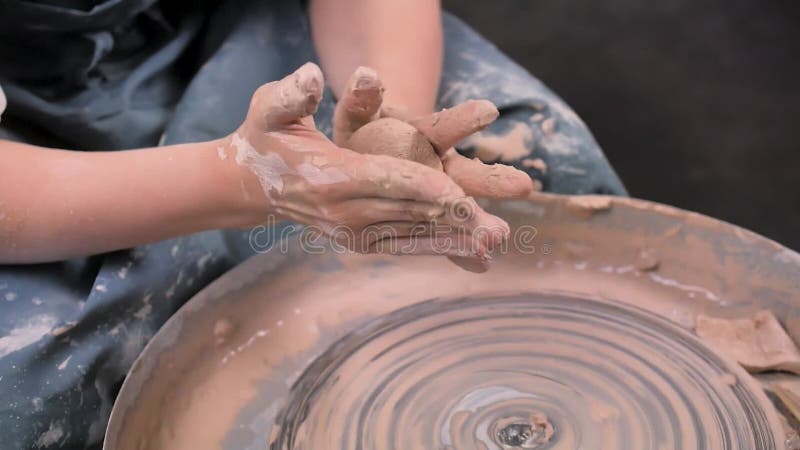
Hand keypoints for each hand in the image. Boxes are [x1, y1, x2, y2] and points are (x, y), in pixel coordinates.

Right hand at [225, 63, 509, 270]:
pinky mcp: (359, 241)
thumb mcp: (269, 108)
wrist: (251, 185)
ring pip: (411, 235)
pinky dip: (436, 247)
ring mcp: (351, 232)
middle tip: (496, 229)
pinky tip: (469, 252)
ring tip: (495, 246)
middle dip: (453, 221)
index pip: (384, 180)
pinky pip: (404, 244)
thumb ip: (290, 95)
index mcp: (329, 178)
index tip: (459, 194)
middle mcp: (343, 213)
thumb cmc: (265, 138)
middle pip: (408, 213)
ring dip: (455, 241)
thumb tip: (309, 76)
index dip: (423, 187)